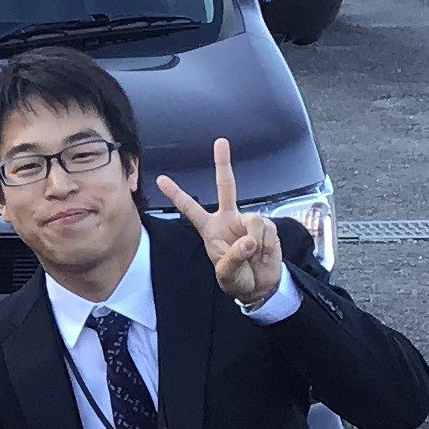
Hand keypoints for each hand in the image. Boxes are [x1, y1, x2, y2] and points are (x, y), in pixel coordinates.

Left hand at [156, 137, 283, 308]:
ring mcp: (248, 221)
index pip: (190, 208)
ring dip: (255, 242)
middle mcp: (228, 219)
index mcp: (210, 228)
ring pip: (253, 220)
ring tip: (254, 256)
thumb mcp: (227, 274)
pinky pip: (267, 231)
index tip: (160, 179)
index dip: (176, 194)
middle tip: (220, 142)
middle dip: (223, 163)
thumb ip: (233, 258)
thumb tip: (248, 240)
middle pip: (226, 186)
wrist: (261, 286)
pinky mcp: (267, 227)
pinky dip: (267, 246)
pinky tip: (265, 254)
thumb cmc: (238, 278)